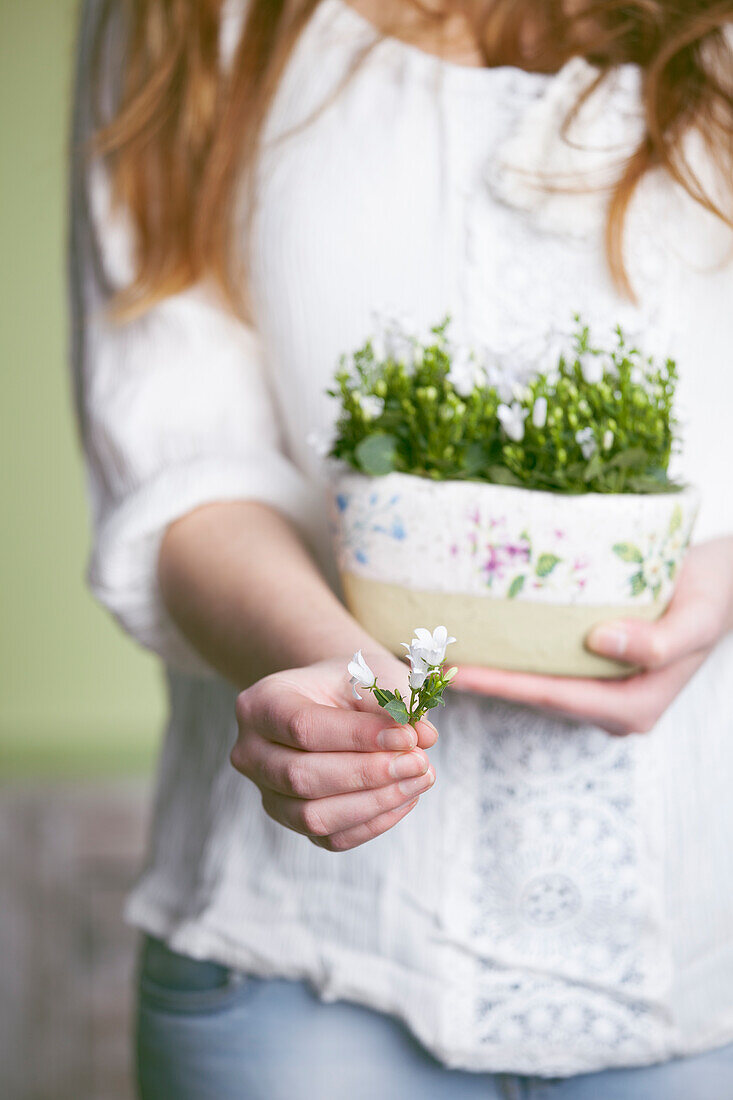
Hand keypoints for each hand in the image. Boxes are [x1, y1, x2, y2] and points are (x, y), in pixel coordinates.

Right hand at [231, 654, 437, 851]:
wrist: (333, 698)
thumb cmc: (350, 682)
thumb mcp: (371, 674)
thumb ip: (395, 701)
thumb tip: (424, 736)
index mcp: (261, 704)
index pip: (303, 727)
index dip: (357, 737)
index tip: (407, 735)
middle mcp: (251, 752)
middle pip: (301, 777)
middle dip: (368, 774)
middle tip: (419, 761)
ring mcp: (267, 792)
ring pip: (313, 817)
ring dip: (375, 803)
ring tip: (420, 779)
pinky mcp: (292, 821)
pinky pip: (331, 838)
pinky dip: (374, 822)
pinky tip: (406, 797)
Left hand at [451, 537, 732, 735]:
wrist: (724, 584)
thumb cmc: (711, 596)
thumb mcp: (695, 618)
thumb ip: (656, 640)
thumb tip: (600, 641)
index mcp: (631, 707)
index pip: (551, 696)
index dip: (501, 686)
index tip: (457, 672)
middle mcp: (609, 707)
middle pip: (534, 696)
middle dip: (483, 683)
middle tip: (426, 664)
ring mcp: (599, 691)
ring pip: (533, 684)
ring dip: (489, 670)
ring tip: (437, 652)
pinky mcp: (591, 670)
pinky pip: (542, 667)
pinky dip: (508, 656)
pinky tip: (476, 638)